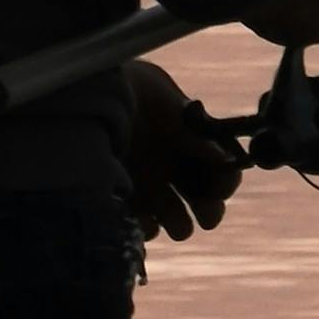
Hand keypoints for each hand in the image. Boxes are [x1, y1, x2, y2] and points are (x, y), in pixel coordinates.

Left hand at [123, 62, 249, 245]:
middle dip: (211, 213)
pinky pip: (146, 227)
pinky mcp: (128, 200)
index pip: (225, 173)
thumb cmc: (134, 92)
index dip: (226, 183)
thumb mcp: (166, 106)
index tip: (219, 188)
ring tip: (169, 218)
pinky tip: (138, 214)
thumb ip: (195, 134)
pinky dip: (146, 226)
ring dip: (179, 224)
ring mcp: (153, 189)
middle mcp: (178, 171)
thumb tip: (224, 158)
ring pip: (180, 224)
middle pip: (208, 206)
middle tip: (205, 214)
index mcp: (194, 146)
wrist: (92, 93)